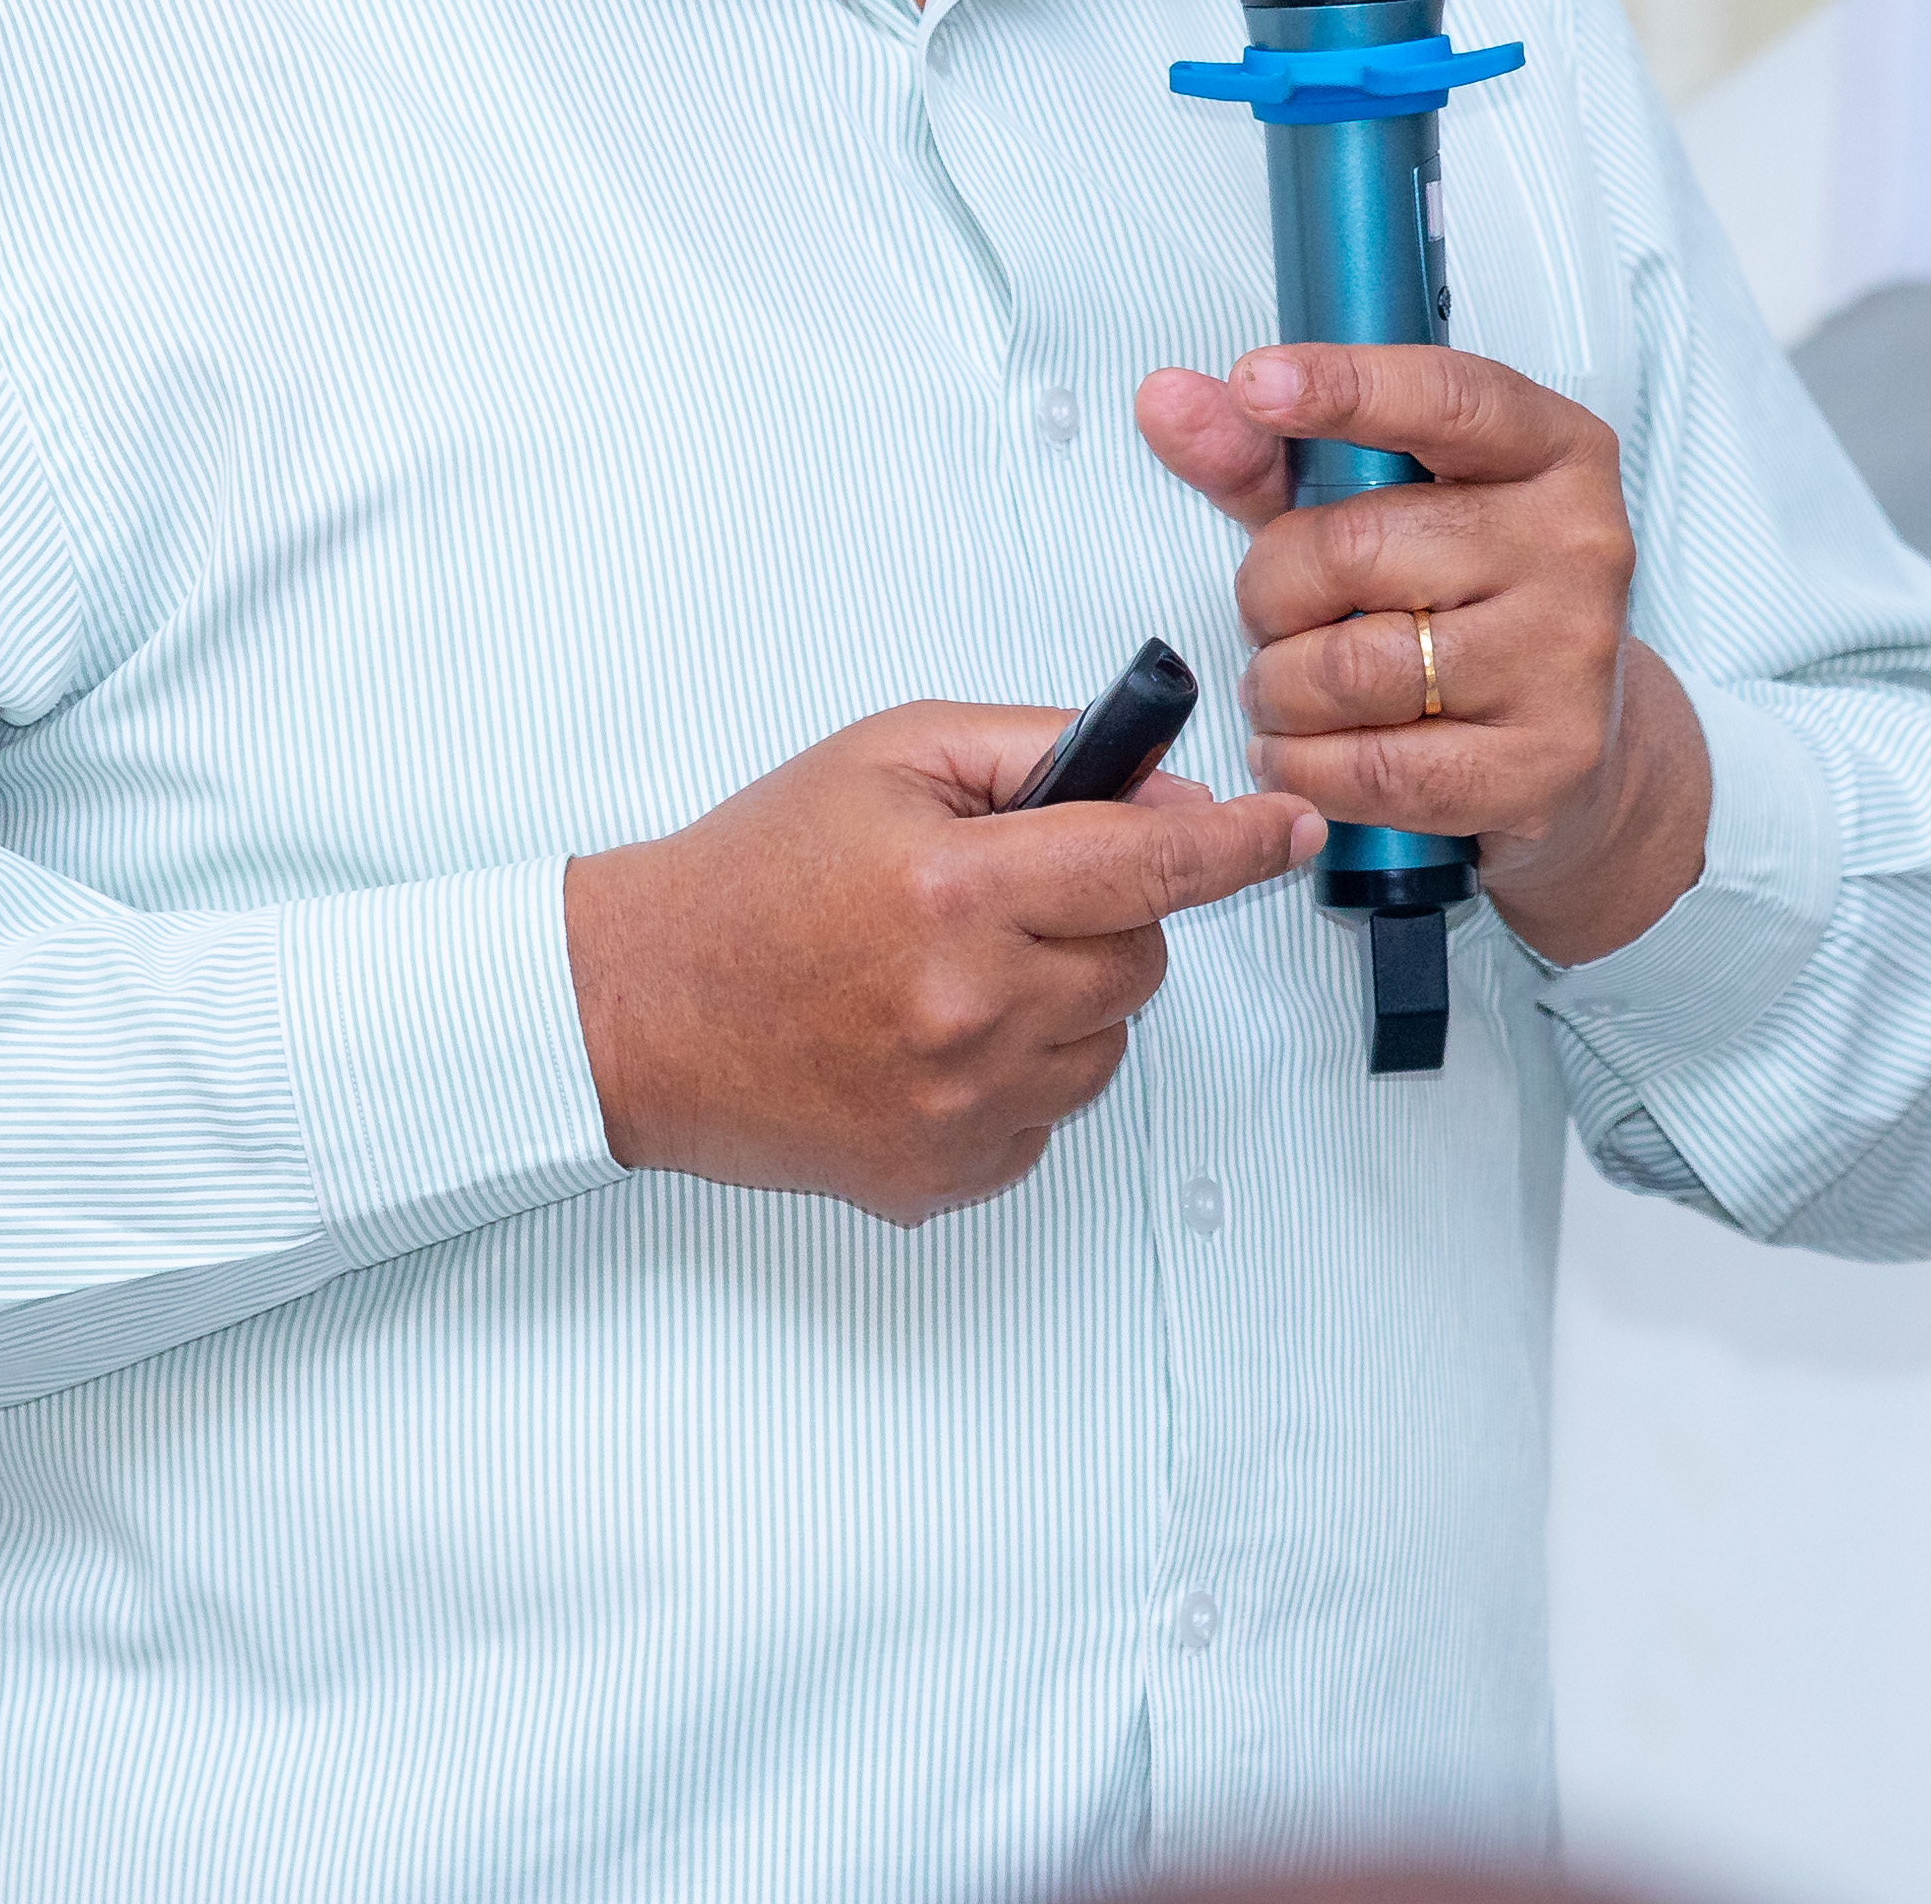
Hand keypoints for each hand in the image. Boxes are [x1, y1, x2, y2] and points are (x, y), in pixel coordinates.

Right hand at [563, 706, 1318, 1225]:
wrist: (639, 1007)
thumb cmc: (756, 871)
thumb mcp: (893, 754)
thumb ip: (1044, 755)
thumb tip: (1168, 798)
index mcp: (958, 887)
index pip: (1154, 865)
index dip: (1240, 843)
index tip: (1291, 829)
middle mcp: (970, 1007)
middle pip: (1141, 960)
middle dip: (1103, 916)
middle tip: (1006, 895)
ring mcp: (960, 1108)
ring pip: (1105, 1045)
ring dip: (1063, 1001)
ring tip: (953, 969)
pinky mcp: (945, 1177)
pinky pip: (1050, 1118)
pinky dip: (1018, 1074)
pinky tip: (930, 1038)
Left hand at [1133, 343, 1715, 969]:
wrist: (1573, 742)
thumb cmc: (1465, 605)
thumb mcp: (1372, 507)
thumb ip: (1268, 455)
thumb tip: (1169, 401)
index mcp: (1552, 450)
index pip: (1446, 398)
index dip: (1345, 387)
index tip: (1258, 384)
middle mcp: (1577, 543)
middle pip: (1355, 547)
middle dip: (1271, 590)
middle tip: (1270, 613)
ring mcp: (1567, 656)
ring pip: (1353, 667)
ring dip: (1279, 688)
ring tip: (1285, 689)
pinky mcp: (1544, 761)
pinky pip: (1375, 767)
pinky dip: (1304, 764)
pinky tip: (1302, 749)